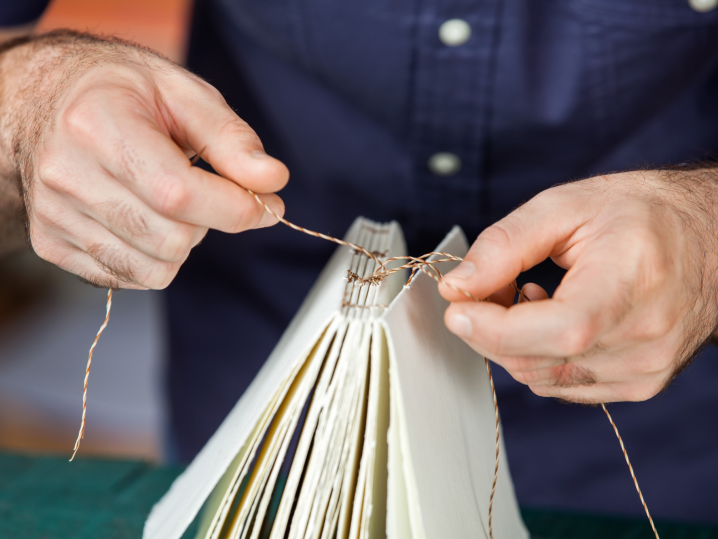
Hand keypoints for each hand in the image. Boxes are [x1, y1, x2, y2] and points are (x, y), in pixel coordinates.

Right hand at [0, 31, 287, 287]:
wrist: (46, 100)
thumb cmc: (119, 93)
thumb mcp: (183, 94)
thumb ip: (231, 139)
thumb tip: (272, 179)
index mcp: (97, 126)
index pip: (178, 194)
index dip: (235, 208)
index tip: (267, 203)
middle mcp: (66, 176)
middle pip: (172, 239)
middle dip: (210, 222)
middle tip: (206, 190)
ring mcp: (54, 215)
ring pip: (155, 269)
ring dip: (182, 242)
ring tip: (168, 200)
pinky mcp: (51, 243)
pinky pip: (129, 278)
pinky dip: (154, 257)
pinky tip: (144, 217)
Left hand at [439, 169, 717, 402]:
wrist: (708, 239)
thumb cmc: (641, 214)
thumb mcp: (565, 206)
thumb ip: (504, 246)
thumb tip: (456, 287)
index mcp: (630, 286)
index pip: (553, 331)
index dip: (490, 327)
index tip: (457, 305)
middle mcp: (643, 341)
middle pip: (535, 361)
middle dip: (490, 328)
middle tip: (489, 285)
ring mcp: (643, 371)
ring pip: (540, 378)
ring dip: (513, 342)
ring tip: (533, 293)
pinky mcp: (637, 385)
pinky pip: (560, 385)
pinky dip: (538, 355)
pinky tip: (554, 317)